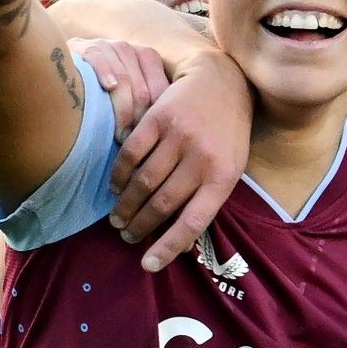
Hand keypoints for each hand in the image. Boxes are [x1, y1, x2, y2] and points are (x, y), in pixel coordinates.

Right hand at [70, 38, 169, 141]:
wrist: (56, 69)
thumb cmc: (98, 90)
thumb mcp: (126, 93)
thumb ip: (144, 103)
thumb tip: (163, 133)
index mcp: (145, 57)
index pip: (160, 89)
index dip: (156, 116)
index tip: (149, 138)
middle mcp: (127, 49)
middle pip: (143, 89)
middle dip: (139, 119)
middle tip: (133, 142)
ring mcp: (105, 46)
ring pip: (124, 79)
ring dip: (123, 109)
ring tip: (119, 133)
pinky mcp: (82, 47)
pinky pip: (99, 59)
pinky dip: (106, 73)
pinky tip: (108, 87)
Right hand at [107, 55, 248, 270]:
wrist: (221, 83)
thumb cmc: (226, 133)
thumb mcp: (230, 166)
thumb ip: (207, 198)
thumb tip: (181, 242)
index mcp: (223, 177)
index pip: (193, 221)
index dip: (168, 246)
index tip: (148, 264)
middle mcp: (202, 159)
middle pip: (162, 203)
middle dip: (140, 225)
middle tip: (126, 235)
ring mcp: (179, 137)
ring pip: (143, 181)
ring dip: (126, 205)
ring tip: (118, 217)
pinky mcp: (159, 119)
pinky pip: (131, 153)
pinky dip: (119, 174)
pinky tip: (116, 186)